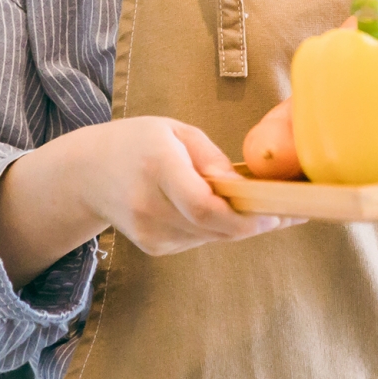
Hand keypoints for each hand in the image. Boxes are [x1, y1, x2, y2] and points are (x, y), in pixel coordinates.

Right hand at [0, 116, 301, 288]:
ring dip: (239, 225)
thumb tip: (245, 187)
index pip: (204, 205)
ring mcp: (149, 231)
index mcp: (158, 168)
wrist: (89, 173)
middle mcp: (149, 205)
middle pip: (213, 227)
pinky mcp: (153, 246)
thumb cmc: (139, 143)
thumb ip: (211, 158)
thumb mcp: (176, 131)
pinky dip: (217, 228)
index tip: (276, 213)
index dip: (243, 216)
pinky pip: (199, 240)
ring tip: (261, 206)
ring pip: (211, 237)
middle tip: (288, 212)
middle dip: (254, 222)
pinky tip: (220, 210)